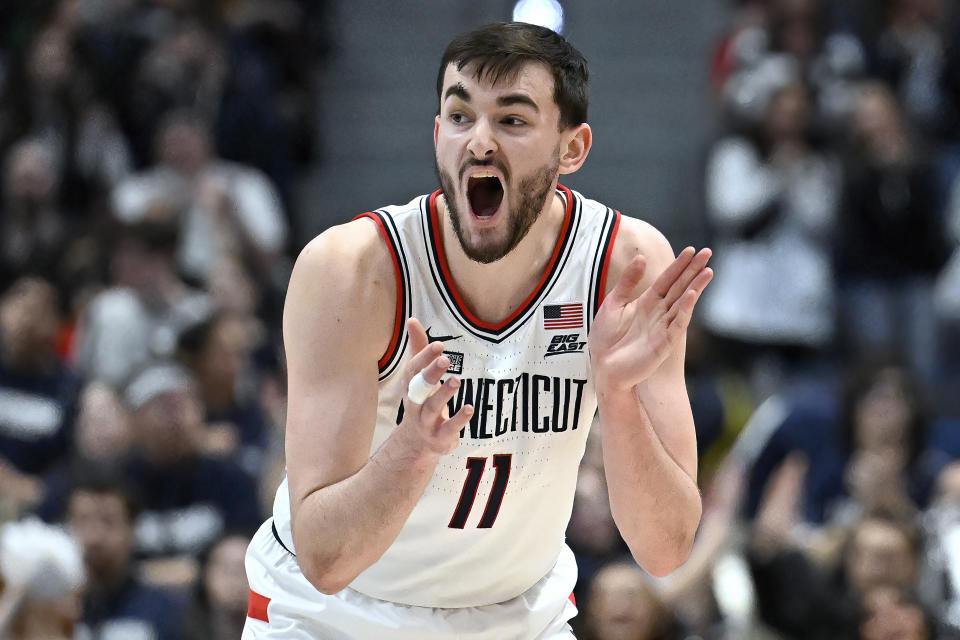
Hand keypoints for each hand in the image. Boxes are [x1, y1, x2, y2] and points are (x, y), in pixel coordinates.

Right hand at [396, 318, 472, 455]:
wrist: (416, 441)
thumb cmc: (421, 399)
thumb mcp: (418, 376)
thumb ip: (418, 348)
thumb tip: (412, 319)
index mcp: (409, 386)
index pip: (414, 370)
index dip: (424, 357)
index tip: (439, 345)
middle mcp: (414, 403)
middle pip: (420, 388)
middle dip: (430, 373)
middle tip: (445, 359)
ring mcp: (426, 422)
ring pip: (433, 407)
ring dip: (444, 393)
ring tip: (457, 380)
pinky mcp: (439, 437)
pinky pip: (448, 428)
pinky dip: (459, 419)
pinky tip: (470, 408)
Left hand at [589, 247, 712, 390]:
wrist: (603, 368)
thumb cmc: (606, 339)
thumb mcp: (612, 304)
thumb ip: (627, 282)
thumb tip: (641, 257)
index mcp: (647, 302)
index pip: (667, 279)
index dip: (679, 265)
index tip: (691, 250)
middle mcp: (658, 313)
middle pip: (679, 287)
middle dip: (693, 270)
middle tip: (707, 252)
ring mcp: (663, 328)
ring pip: (683, 303)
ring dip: (695, 287)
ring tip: (707, 271)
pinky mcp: (663, 344)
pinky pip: (676, 324)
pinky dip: (684, 310)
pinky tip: (690, 296)